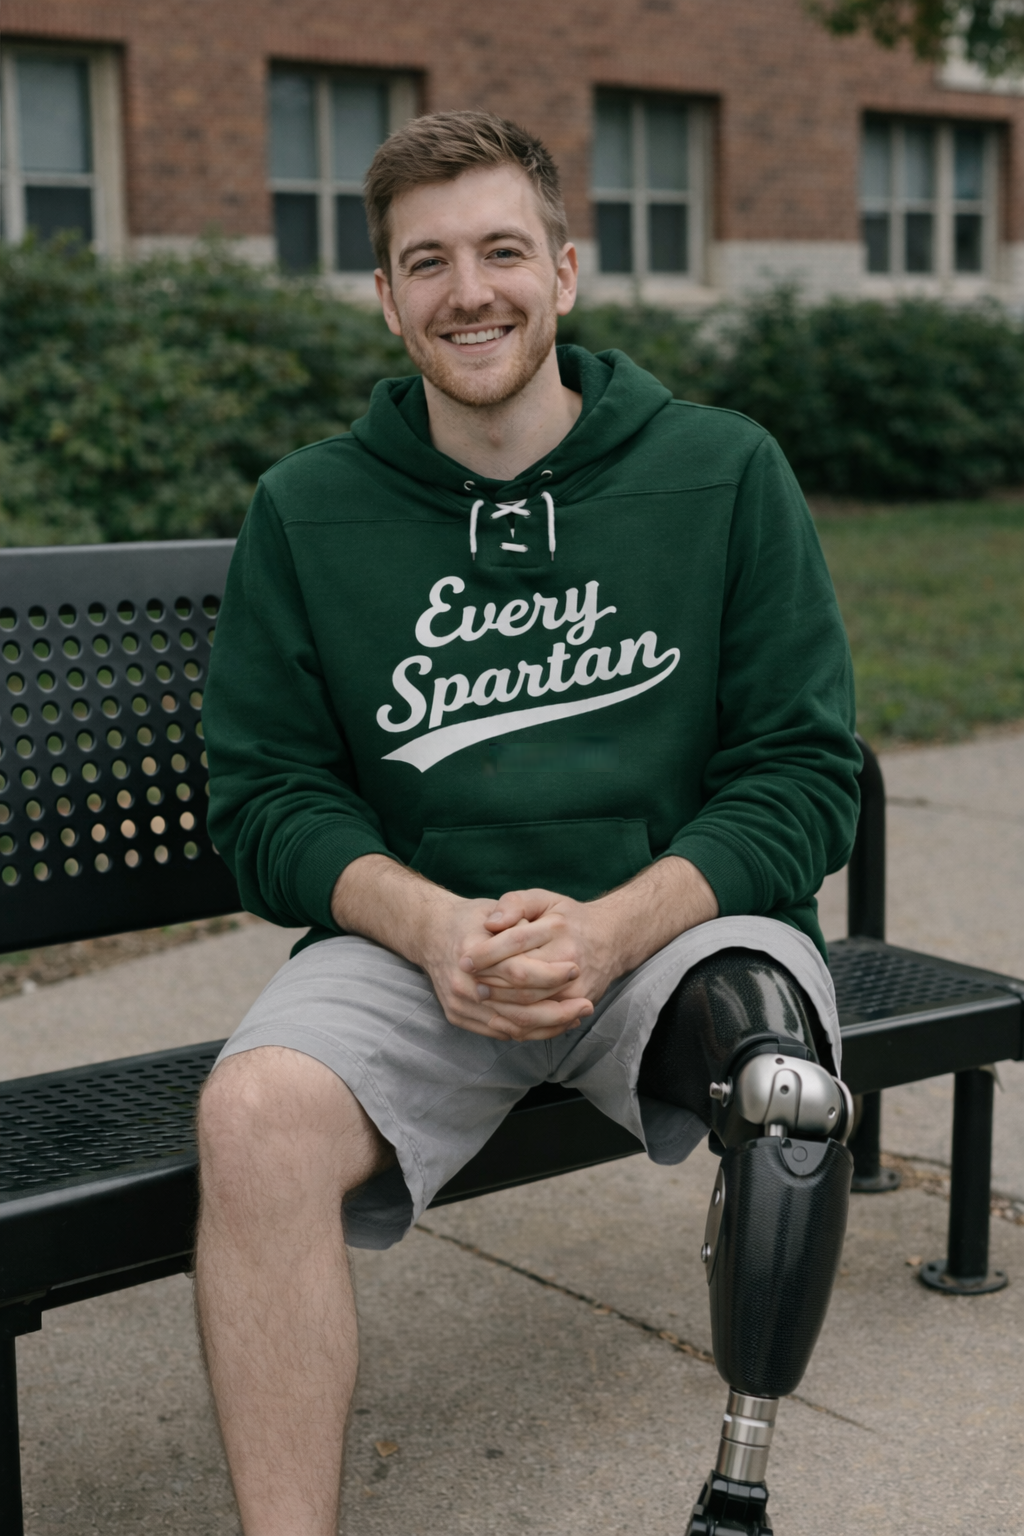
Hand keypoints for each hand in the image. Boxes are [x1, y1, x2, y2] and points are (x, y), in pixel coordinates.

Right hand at [329, 856, 590, 1042]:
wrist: (431, 934)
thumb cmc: (471, 920)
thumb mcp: (493, 906)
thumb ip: (515, 912)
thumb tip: (534, 926)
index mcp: (471, 952)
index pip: (518, 971)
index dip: (550, 975)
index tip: (576, 972)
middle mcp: (462, 982)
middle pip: (517, 1005)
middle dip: (556, 1008)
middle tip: (587, 1005)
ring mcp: (458, 1003)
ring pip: (511, 1025)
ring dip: (548, 1026)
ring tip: (576, 1018)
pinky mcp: (458, 1017)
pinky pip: (499, 1032)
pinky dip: (529, 1032)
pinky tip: (553, 1027)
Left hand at [459, 889, 617, 1017]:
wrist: (610, 939)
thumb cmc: (567, 918)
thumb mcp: (543, 899)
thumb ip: (515, 903)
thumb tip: (491, 923)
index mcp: (556, 928)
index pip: (514, 943)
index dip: (485, 954)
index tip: (464, 960)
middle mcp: (568, 957)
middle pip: (521, 978)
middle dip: (490, 982)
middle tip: (469, 982)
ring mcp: (576, 984)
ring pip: (531, 1005)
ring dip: (500, 1005)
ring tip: (480, 997)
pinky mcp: (579, 1003)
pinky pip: (545, 1022)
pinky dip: (520, 1024)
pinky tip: (500, 1016)